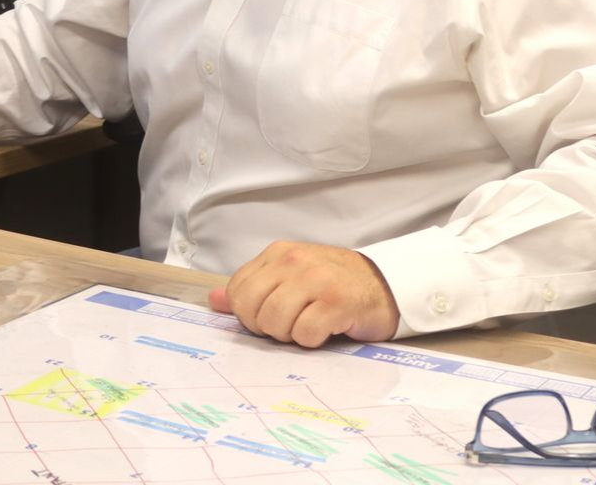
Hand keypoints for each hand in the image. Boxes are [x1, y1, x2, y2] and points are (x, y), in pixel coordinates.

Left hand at [208, 241, 399, 346]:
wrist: (382, 283)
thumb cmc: (331, 283)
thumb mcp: (288, 278)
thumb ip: (252, 288)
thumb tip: (213, 301)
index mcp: (277, 253)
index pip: (237, 291)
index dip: (248, 314)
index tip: (269, 317)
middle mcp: (294, 261)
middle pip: (251, 309)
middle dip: (266, 328)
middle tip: (290, 325)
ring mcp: (316, 279)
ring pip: (275, 322)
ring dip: (290, 335)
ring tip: (308, 325)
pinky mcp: (337, 301)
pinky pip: (305, 334)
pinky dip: (312, 341)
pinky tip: (326, 329)